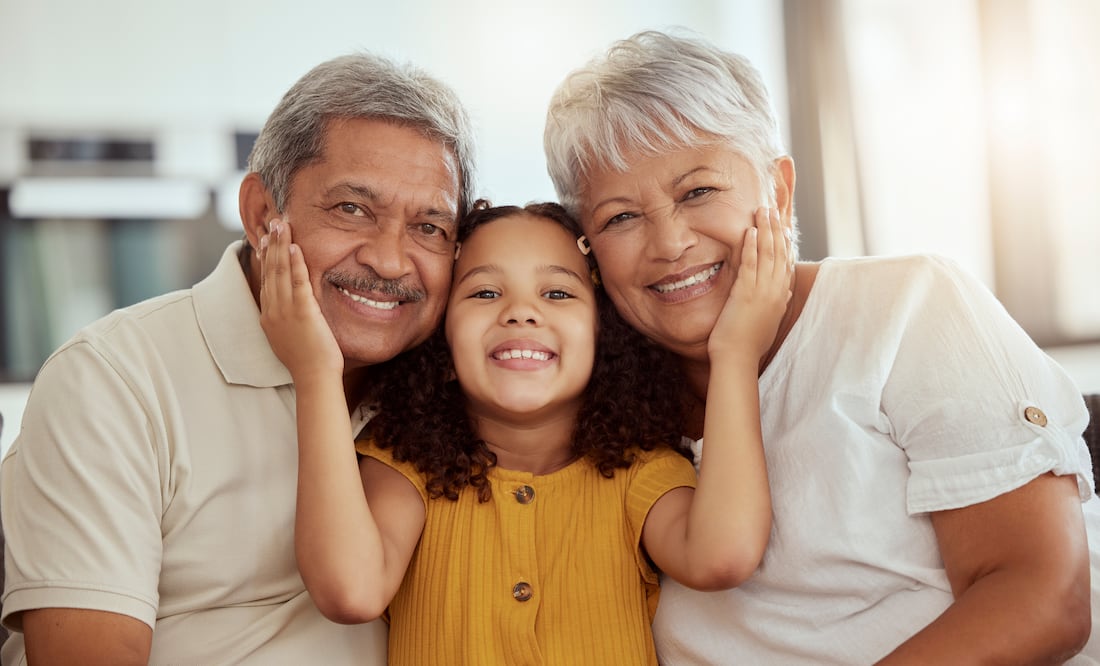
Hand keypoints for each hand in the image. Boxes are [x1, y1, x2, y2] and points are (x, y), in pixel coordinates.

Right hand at [258, 220, 343, 380]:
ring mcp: (285, 310)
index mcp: (268, 316)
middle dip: (271, 244)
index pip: (266, 280)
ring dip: (280, 245)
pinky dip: (295, 262)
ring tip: (282, 225)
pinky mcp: (302, 312)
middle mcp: (272, 310)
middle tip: (273, 222)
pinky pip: (297, 281)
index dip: (266, 257)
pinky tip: (295, 246)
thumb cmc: (309, 361)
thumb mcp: (292, 336)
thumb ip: (290, 319)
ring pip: (280, 271)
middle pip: (269, 270)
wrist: (314, 377)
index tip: (267, 239)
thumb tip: (295, 308)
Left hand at [708, 207, 792, 362]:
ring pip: (768, 254)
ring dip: (765, 230)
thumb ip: (778, 305)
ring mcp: (762, 292)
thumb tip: (787, 293)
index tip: (784, 228)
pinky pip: (751, 264)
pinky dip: (752, 246)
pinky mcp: (746, 293)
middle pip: (779, 253)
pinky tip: (751, 231)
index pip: (787, 264)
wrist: (738, 358)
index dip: (786, 244)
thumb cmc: (749, 344)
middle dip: (776, 229)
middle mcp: (776, 292)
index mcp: (781, 298)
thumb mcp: (769, 322)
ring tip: (762, 211)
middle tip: (771, 211)